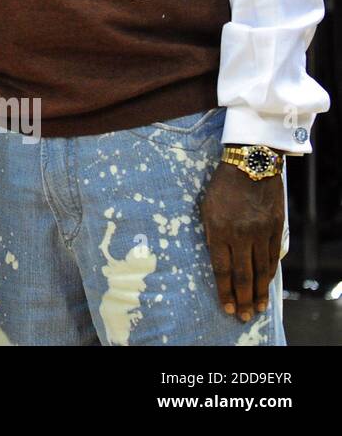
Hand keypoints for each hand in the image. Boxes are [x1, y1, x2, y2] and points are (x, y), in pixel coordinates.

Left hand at [200, 159, 283, 321]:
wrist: (250, 164)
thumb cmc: (222, 186)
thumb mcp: (206, 208)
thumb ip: (211, 234)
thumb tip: (215, 258)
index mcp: (218, 229)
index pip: (221, 269)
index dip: (224, 291)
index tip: (227, 307)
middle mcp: (240, 235)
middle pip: (242, 274)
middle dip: (243, 298)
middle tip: (244, 317)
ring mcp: (260, 232)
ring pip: (260, 270)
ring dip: (259, 292)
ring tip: (258, 308)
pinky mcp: (274, 229)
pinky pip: (272, 257)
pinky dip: (269, 274)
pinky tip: (267, 285)